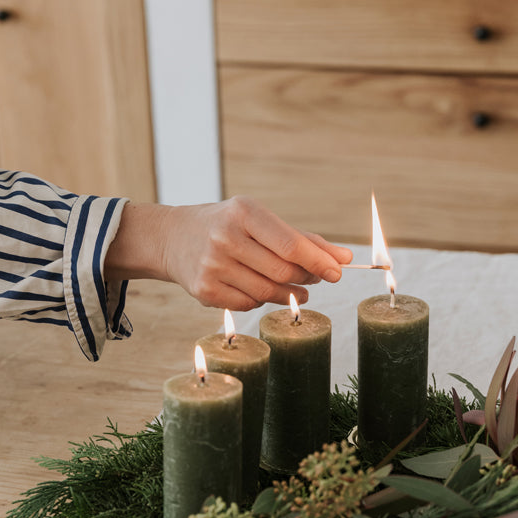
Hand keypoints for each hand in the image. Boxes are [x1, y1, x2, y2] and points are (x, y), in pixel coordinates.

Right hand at [105, 196, 351, 309]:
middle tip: (314, 279)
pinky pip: (249, 304)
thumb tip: (345, 258)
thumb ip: (303, 239)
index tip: (338, 271)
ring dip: (288, 293)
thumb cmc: (228, 226)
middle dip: (306, 278)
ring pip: (268, 292)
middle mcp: (225, 238)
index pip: (290, 244)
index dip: (318, 261)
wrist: (172, 238)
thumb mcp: (261, 221)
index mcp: (243, 212)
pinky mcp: (205, 291)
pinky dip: (261, 300)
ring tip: (293, 288)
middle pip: (283, 271)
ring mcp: (213, 266)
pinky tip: (259, 289)